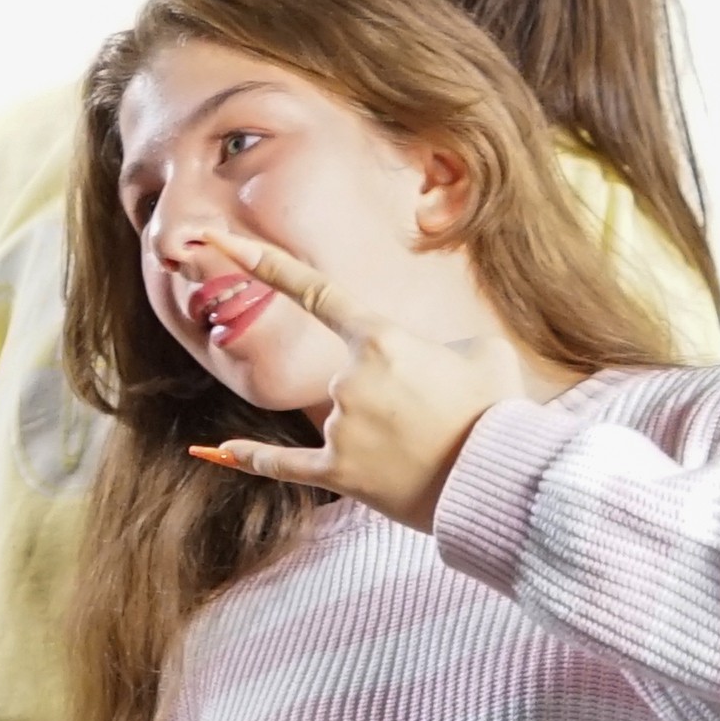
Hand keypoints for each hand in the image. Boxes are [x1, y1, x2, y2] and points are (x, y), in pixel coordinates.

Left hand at [176, 231, 542, 534]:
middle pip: (352, 374)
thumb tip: (418, 364)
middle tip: (443, 416)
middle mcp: (350, 379)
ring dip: (386, 430)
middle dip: (395, 393)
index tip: (223, 242)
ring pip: (346, 417)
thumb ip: (438, 346)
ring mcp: (340, 428)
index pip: (313, 291)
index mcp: (381, 339)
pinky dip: (249, 458)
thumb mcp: (484, 350)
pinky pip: (284, 465)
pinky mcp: (339, 472)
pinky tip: (217, 451)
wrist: (502, 478)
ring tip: (434, 446)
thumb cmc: (498, 408)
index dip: (265, 263)